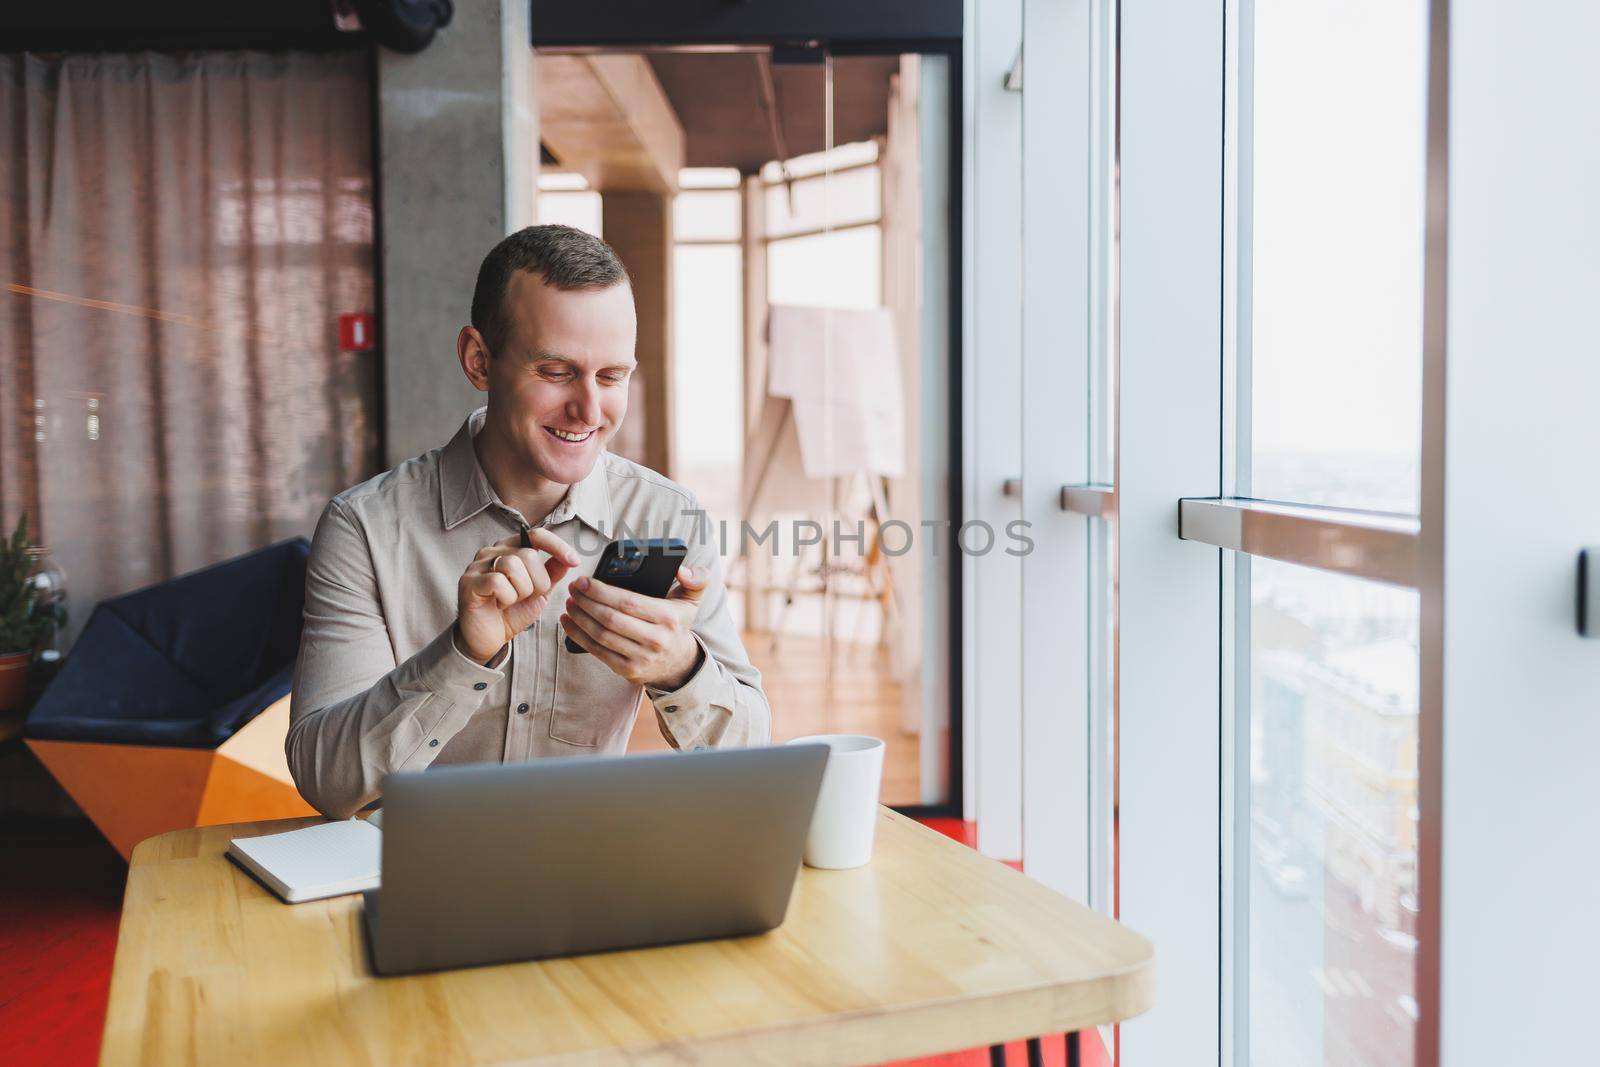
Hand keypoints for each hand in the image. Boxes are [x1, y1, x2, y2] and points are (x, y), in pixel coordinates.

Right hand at [456, 529, 578, 663]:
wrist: (488, 639)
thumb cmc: (511, 613)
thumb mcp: (539, 592)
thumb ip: (553, 574)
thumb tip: (569, 559)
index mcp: (510, 549)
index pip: (536, 535)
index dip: (557, 546)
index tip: (574, 561)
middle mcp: (492, 551)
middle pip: (529, 555)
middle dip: (538, 582)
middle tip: (525, 597)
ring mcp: (478, 565)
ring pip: (514, 566)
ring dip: (521, 591)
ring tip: (510, 601)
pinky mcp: (469, 582)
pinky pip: (498, 582)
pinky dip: (506, 598)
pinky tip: (499, 605)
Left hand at [560, 564, 707, 689]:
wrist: (680, 664)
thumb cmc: (678, 625)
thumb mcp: (692, 601)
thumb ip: (697, 579)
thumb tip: (682, 570)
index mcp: (668, 618)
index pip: (629, 602)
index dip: (602, 592)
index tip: (584, 581)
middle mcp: (655, 640)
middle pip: (611, 619)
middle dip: (586, 602)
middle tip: (573, 589)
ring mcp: (641, 658)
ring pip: (602, 636)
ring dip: (580, 618)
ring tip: (569, 603)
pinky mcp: (628, 671)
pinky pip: (598, 652)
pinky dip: (578, 637)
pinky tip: (569, 623)